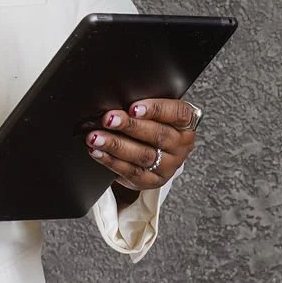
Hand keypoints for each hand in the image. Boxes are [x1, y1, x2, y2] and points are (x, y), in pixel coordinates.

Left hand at [83, 98, 197, 194]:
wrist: (156, 154)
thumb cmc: (152, 125)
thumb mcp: (154, 114)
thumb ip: (141, 107)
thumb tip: (116, 102)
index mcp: (185, 124)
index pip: (176, 113)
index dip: (155, 109)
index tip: (133, 108)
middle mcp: (181, 146)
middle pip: (157, 135)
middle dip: (129, 126)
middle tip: (108, 119)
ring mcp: (168, 166)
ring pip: (142, 155)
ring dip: (115, 145)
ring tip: (95, 137)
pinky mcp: (152, 180)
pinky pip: (131, 171)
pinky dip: (110, 161)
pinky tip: (97, 152)